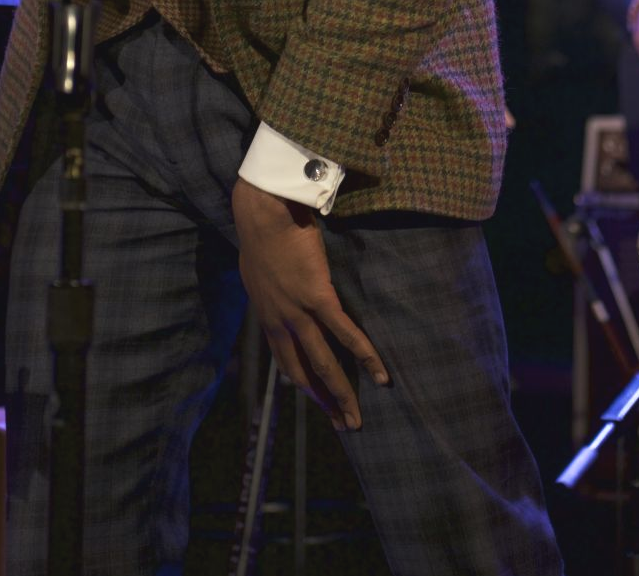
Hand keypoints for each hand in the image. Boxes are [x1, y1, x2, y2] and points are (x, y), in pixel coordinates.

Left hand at [231, 177, 388, 430]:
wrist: (263, 214)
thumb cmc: (262, 234)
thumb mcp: (258, 271)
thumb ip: (270, 290)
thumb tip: (276, 292)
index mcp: (267, 317)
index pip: (286, 362)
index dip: (304, 384)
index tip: (318, 400)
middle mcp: (281, 322)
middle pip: (304, 373)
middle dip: (323, 401)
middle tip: (341, 424)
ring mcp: (299, 312)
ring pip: (324, 363)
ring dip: (342, 394)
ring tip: (357, 418)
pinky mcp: (319, 297)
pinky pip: (345, 333)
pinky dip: (364, 355)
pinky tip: (380, 373)